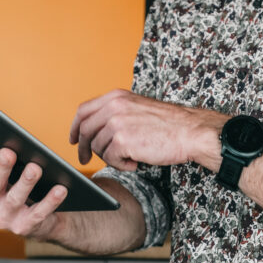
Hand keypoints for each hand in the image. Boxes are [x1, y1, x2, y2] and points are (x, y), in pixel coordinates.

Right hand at [0, 137, 67, 239]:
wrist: (40, 219)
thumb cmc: (17, 185)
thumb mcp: (2, 171)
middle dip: (1, 168)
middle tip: (9, 153)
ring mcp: (5, 218)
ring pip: (14, 199)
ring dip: (25, 183)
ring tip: (35, 168)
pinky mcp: (25, 227)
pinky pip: (38, 214)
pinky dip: (50, 201)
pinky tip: (60, 189)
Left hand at [68, 89, 225, 170]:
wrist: (189, 131)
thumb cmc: (168, 123)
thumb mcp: (137, 107)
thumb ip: (116, 113)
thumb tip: (94, 130)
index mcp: (117, 96)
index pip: (84, 110)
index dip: (74, 127)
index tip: (73, 139)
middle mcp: (114, 107)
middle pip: (84, 130)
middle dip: (83, 148)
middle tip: (85, 160)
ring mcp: (117, 123)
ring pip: (98, 148)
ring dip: (111, 157)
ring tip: (130, 157)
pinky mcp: (123, 141)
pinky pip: (111, 159)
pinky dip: (122, 165)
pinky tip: (135, 163)